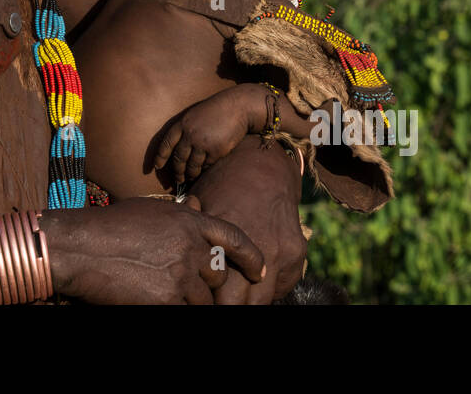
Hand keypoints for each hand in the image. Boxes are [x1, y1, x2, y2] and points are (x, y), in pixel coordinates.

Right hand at [38, 197, 265, 303]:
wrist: (80, 247)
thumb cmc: (108, 226)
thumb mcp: (149, 210)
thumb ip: (178, 215)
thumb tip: (197, 208)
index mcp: (188, 220)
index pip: (233, 237)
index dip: (251, 256)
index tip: (259, 270)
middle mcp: (190, 245)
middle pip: (218, 275)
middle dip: (205, 285)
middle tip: (182, 286)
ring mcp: (181, 273)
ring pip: (204, 300)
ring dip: (189, 301)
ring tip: (161, 291)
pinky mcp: (168, 298)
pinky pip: (186, 311)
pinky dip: (173, 308)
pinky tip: (154, 300)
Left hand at [153, 84, 266, 183]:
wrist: (238, 107)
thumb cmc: (217, 110)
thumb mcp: (195, 115)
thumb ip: (186, 130)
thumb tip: (181, 150)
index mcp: (182, 124)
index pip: (166, 144)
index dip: (160, 157)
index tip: (156, 167)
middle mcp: (190, 134)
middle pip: (178, 159)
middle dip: (177, 171)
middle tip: (178, 179)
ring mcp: (202, 143)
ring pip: (192, 166)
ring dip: (190, 174)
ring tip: (190, 178)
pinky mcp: (216, 151)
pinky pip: (206, 165)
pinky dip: (204, 170)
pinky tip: (203, 172)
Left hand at [186, 135, 306, 303]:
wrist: (264, 165)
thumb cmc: (222, 184)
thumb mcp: (199, 205)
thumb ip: (192, 236)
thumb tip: (175, 262)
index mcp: (226, 241)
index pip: (214, 294)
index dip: (206, 301)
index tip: (199, 299)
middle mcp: (256, 251)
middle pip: (238, 304)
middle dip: (226, 305)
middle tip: (216, 302)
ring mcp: (280, 254)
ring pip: (262, 302)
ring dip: (248, 302)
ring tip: (235, 297)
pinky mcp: (296, 254)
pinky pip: (282, 288)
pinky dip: (268, 290)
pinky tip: (253, 282)